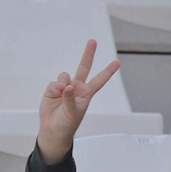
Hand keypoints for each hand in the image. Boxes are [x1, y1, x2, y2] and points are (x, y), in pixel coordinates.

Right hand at [36, 39, 121, 163]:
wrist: (53, 130)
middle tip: (93, 41)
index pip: (99, 81)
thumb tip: (67, 86)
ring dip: (63, 81)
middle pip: (83, 67)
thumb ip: (70, 98)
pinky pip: (54, 83)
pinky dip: (54, 88)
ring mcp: (65, 87)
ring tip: (61, 91)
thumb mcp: (73, 113)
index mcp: (86, 94)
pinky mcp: (52, 89)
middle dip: (88, 54)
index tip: (117, 62)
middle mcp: (77, 88)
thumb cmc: (67, 124)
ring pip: (65, 75)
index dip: (108, 71)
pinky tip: (55, 94)